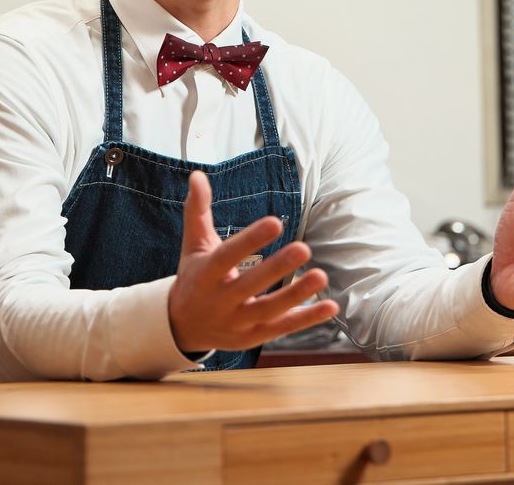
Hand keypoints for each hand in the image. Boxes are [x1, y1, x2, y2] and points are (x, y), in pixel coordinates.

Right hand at [167, 170, 338, 352]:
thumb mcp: (194, 244)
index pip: (227, 256)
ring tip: (321, 275)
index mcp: (205, 274)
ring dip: (296, 295)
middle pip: (250, 285)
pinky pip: (282, 328)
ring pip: (269, 310)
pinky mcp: (253, 337)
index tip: (275, 221)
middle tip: (304, 248)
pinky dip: (306, 318)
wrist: (183, 326)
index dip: (250, 241)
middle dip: (277, 268)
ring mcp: (237, 322)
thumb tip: (197, 175)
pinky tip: (330, 306)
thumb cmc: (195, 276)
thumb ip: (198, 210)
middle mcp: (220, 301)